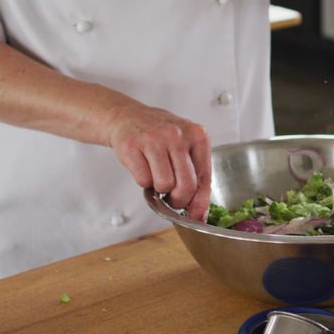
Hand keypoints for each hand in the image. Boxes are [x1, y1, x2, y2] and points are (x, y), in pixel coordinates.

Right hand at [106, 103, 210, 220]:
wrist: (128, 118)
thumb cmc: (160, 136)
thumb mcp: (185, 148)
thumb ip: (196, 176)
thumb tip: (199, 213)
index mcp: (197, 135)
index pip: (204, 177)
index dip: (200, 202)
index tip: (196, 215)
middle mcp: (178, 135)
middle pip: (186, 185)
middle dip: (179, 200)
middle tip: (172, 198)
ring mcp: (154, 139)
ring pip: (164, 185)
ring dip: (159, 189)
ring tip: (156, 176)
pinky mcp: (133, 145)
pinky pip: (143, 180)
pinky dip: (143, 181)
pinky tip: (143, 167)